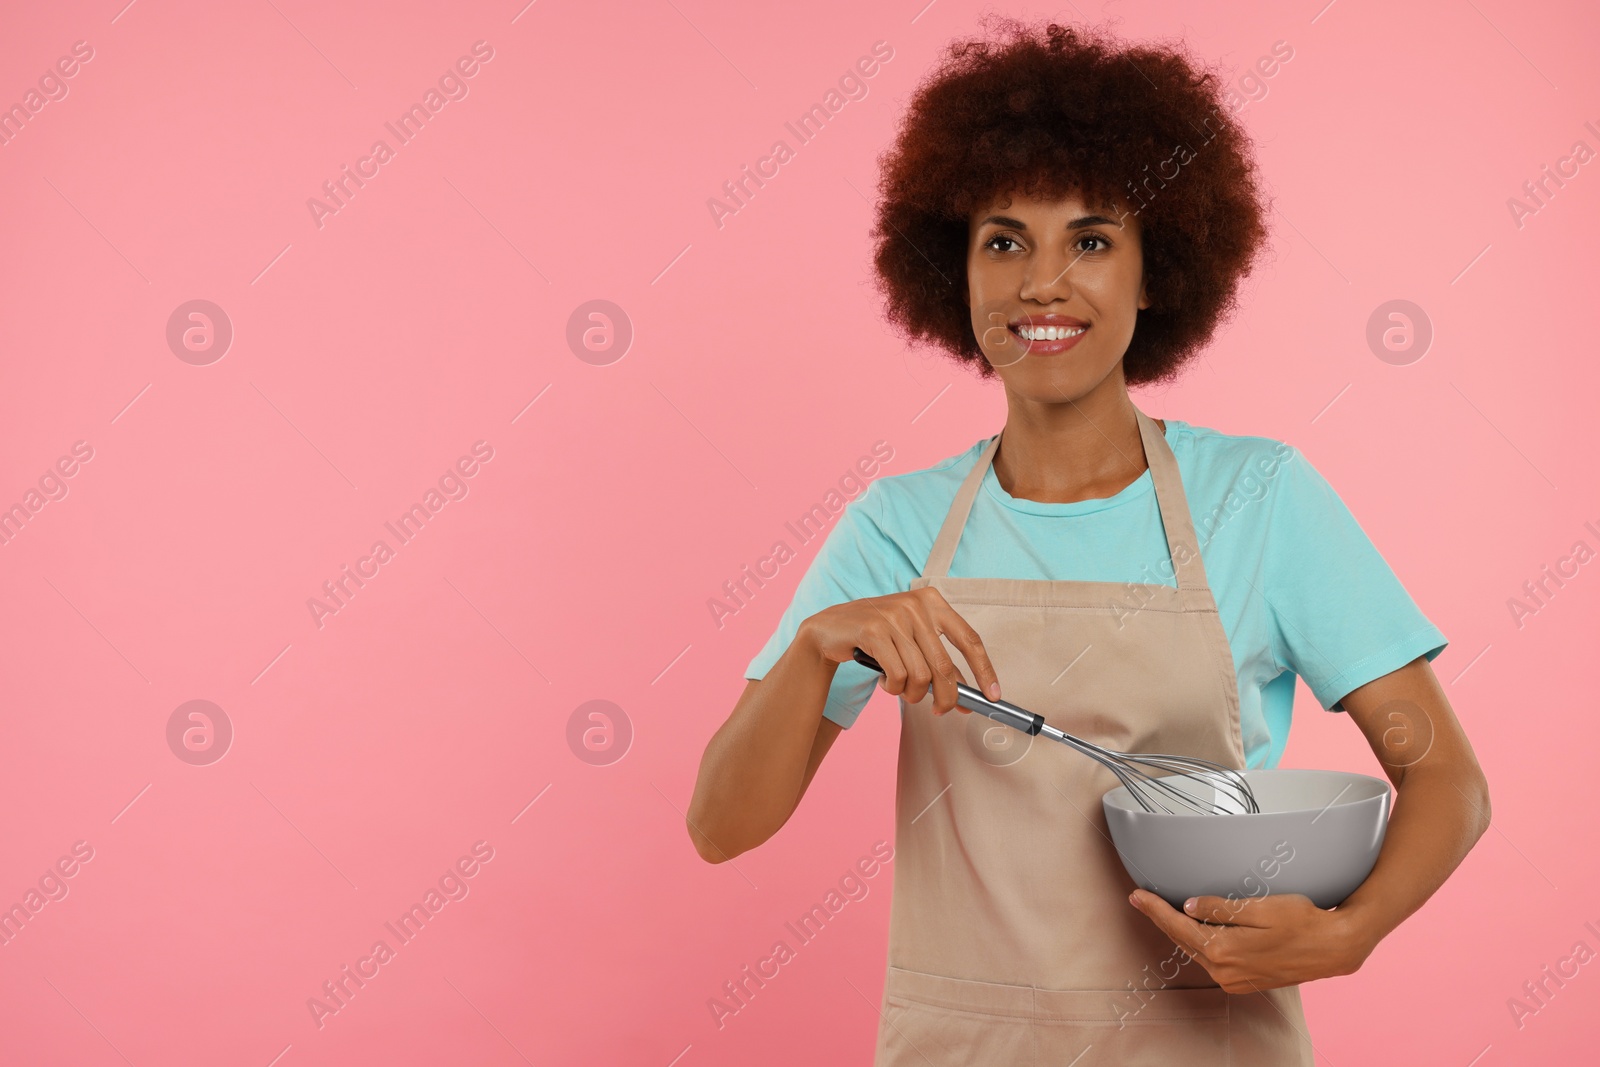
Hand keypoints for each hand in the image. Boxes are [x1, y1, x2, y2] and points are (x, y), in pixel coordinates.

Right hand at [799, 587, 999, 715]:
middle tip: (941, 710)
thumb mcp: (912, 639)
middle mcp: (916, 605)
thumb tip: (966, 693)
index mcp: (932, 601)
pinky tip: (886, 682)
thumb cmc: (877, 636)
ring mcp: (894, 616)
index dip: (984, 669)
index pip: (969, 638)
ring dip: (912, 694)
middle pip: (944, 666)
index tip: (992, 694)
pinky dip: (894, 688)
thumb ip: (938, 659)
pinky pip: (897, 675)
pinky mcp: (873, 630)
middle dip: (946, 697)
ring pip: (920, 675)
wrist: (830, 629)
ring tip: (901, 690)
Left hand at [1127, 889, 1370, 992]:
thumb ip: (1221, 909)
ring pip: (1196, 951)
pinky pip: (1211, 960)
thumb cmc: (1301, 921)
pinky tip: (1194, 930)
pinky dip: (1198, 943)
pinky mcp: (1244, 981)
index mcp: (1223, 949)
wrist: (1332, 948)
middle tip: (1141, 899)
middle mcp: (1224, 970)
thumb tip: (1188, 906)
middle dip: (1160, 918)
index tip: (1136, 895)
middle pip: (1182, 940)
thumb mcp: (1260, 907)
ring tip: (1162, 911)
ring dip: (1178, 931)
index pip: (1177, 926)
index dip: (1154, 909)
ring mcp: (1234, 979)